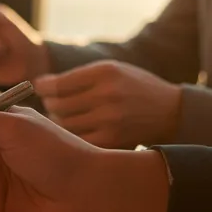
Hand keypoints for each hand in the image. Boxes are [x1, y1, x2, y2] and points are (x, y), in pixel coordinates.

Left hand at [35, 60, 181, 149]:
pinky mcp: (112, 140)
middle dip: (49, 105)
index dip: (43, 89)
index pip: (57, 85)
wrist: (170, 111)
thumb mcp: (112, 70)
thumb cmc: (133, 87)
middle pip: (57, 106)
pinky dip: (69, 136)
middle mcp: (107, 95)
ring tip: (63, 116)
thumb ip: (78, 76)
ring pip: (64, 125)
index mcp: (105, 73)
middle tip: (51, 104)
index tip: (41, 89)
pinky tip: (73, 130)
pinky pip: (76, 140)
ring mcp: (110, 120)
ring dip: (57, 121)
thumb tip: (40, 86)